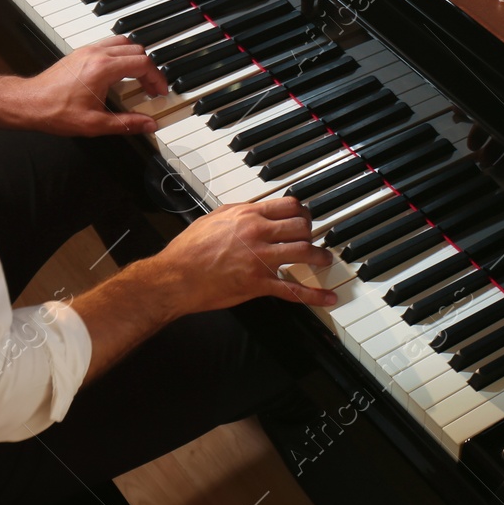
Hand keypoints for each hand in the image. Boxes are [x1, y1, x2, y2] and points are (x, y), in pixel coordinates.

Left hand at [0, 36, 168, 135]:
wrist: (29, 103)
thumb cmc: (55, 111)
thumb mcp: (94, 124)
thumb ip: (126, 124)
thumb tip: (148, 125)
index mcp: (103, 69)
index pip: (142, 64)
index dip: (157, 78)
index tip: (160, 91)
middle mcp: (97, 54)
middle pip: (136, 51)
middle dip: (149, 69)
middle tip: (151, 88)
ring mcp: (88, 51)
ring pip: (124, 42)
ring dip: (136, 58)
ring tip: (139, 77)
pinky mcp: (80, 52)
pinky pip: (109, 43)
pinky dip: (121, 53)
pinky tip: (120, 70)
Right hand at [155, 197, 337, 313]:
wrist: (176, 276)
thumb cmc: (188, 249)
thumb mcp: (213, 218)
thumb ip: (238, 212)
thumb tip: (253, 209)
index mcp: (248, 215)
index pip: (289, 206)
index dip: (302, 212)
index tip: (305, 219)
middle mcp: (258, 233)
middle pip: (301, 226)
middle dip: (312, 232)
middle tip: (314, 238)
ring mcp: (260, 259)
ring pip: (303, 251)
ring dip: (319, 256)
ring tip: (324, 260)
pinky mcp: (258, 283)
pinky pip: (292, 290)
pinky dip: (314, 296)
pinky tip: (327, 298)